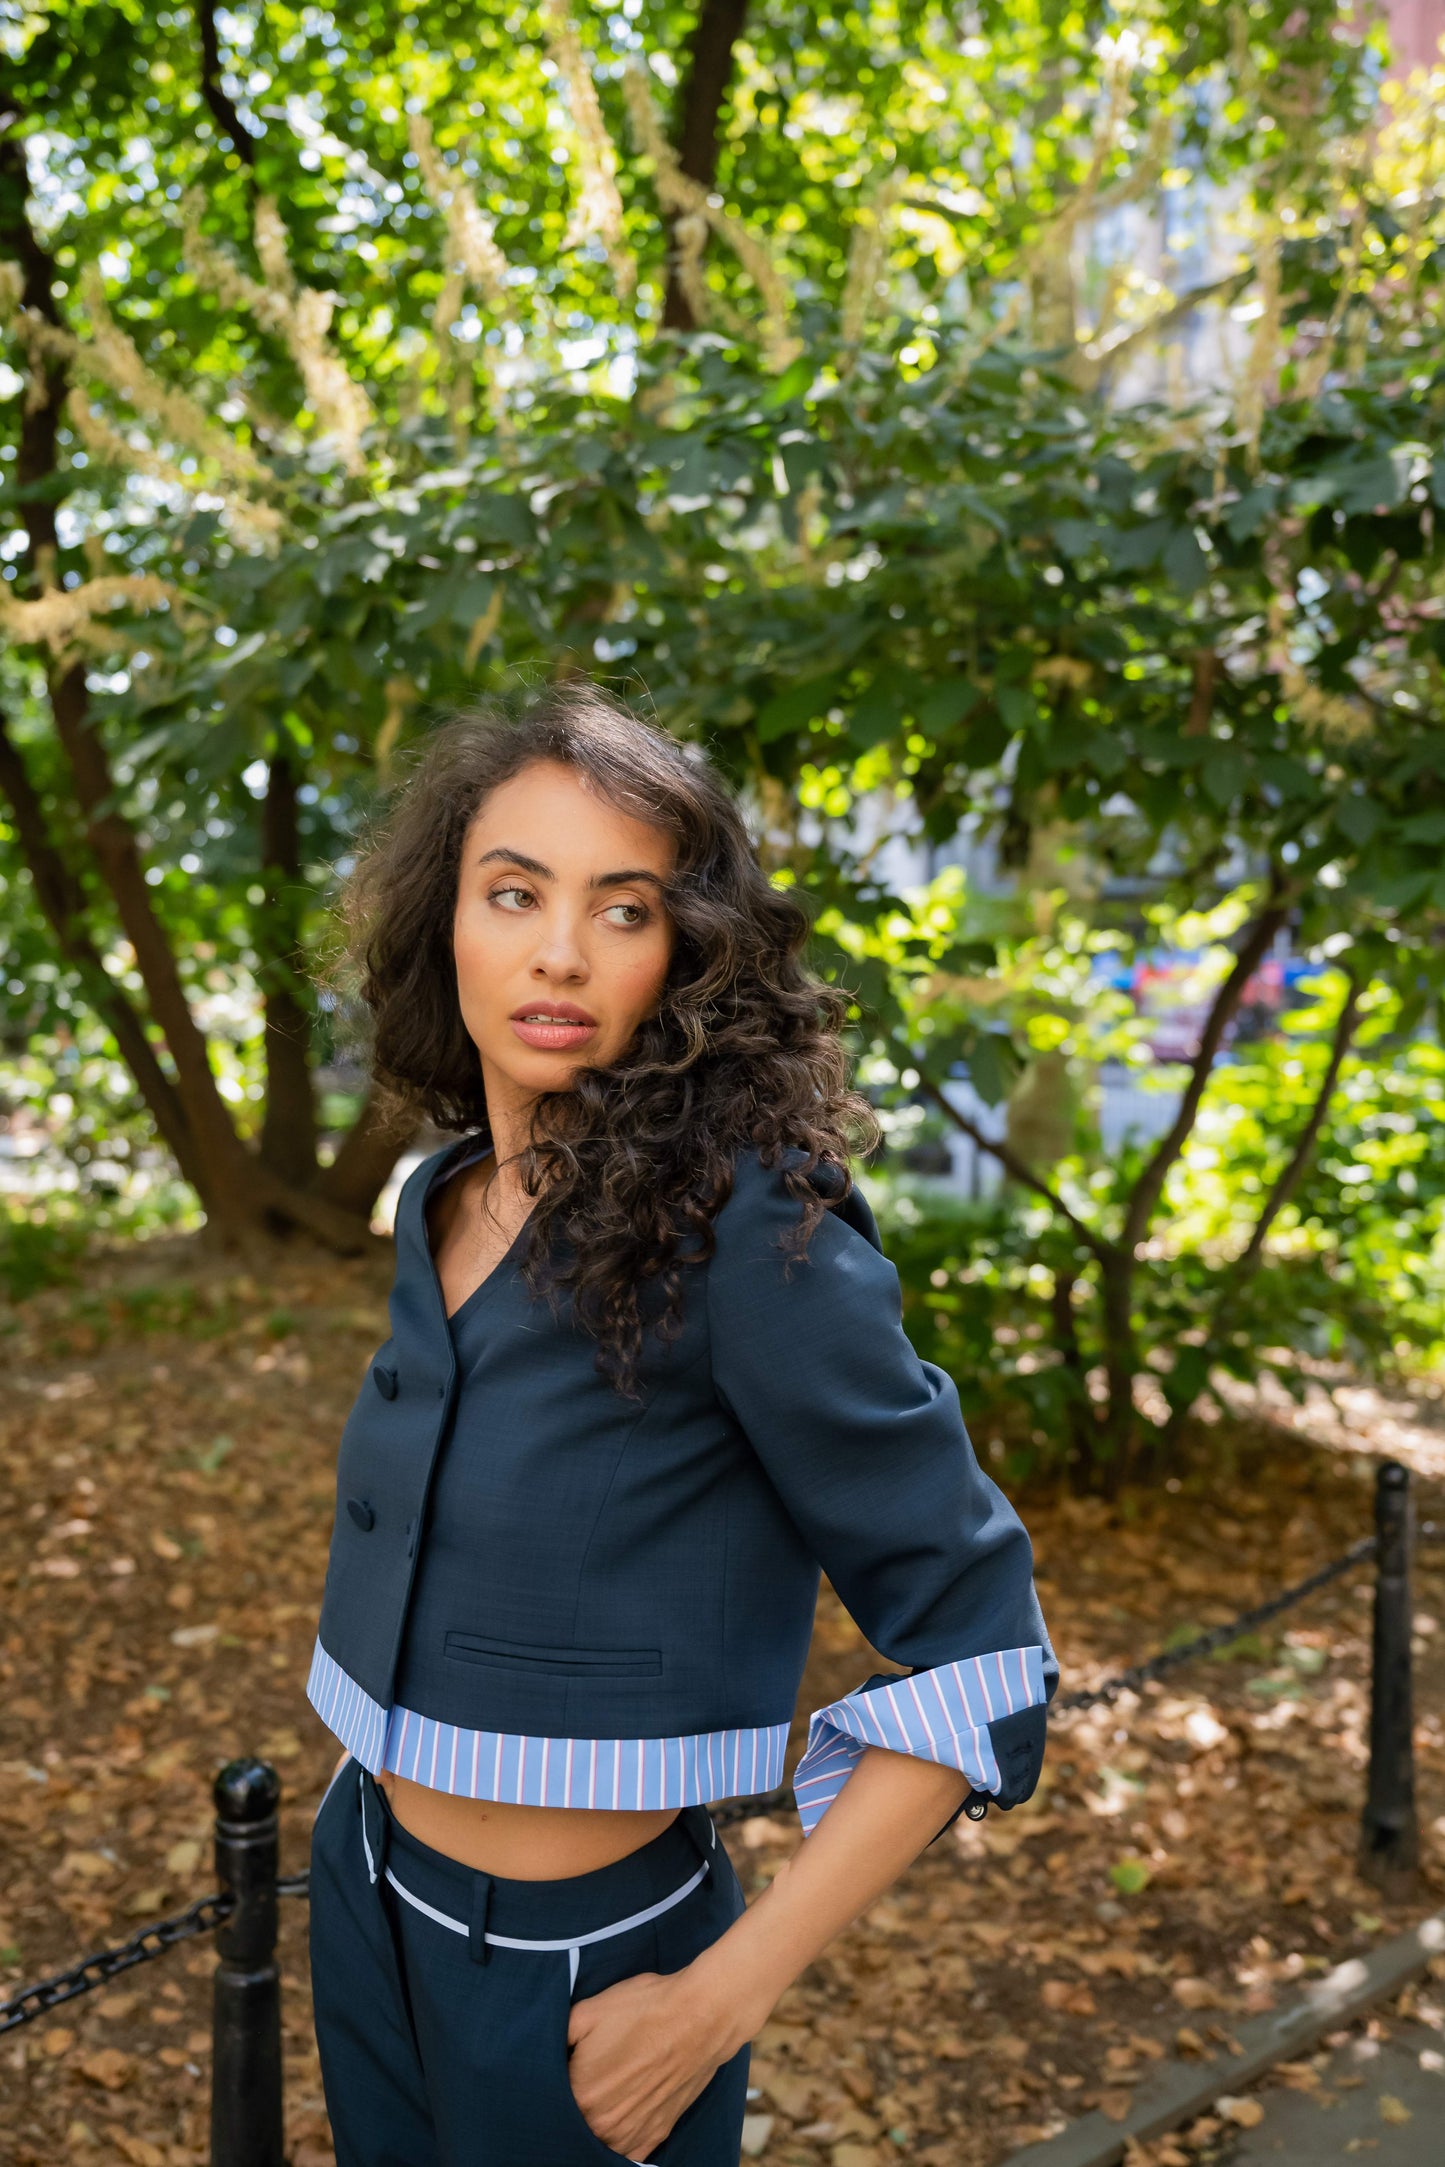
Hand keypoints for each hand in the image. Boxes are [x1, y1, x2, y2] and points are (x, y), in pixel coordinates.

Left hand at [565, 1965, 737, 2161]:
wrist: (700, 2016)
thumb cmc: (644, 2008)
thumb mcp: (589, 2010)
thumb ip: (557, 2035)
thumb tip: (542, 2050)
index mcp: (580, 2094)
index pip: (551, 2102)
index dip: (556, 2084)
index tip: (564, 2070)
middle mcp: (602, 2124)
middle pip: (573, 2125)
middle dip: (575, 2105)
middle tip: (588, 2078)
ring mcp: (630, 2134)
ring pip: (598, 2143)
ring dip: (595, 2125)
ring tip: (605, 2095)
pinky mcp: (655, 2135)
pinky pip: (627, 2154)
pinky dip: (619, 2142)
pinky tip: (619, 2119)